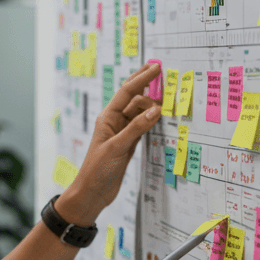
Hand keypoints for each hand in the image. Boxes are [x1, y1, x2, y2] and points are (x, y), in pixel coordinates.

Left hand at [57, 62, 163, 223]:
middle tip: (160, 70)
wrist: (93, 192)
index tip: (155, 67)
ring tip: (167, 93)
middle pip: (133, 98)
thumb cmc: (97, 170)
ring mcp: (123, 132)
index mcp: (108, 117)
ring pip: (141, 112)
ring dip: (152, 103)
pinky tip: (161, 115)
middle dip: (145, 83)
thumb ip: (136, 128)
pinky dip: (153, 120)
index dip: (141, 78)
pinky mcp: (129, 143)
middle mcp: (115, 122)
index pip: (127, 92)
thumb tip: (155, 110)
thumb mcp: (117, 147)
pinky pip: (143, 126)